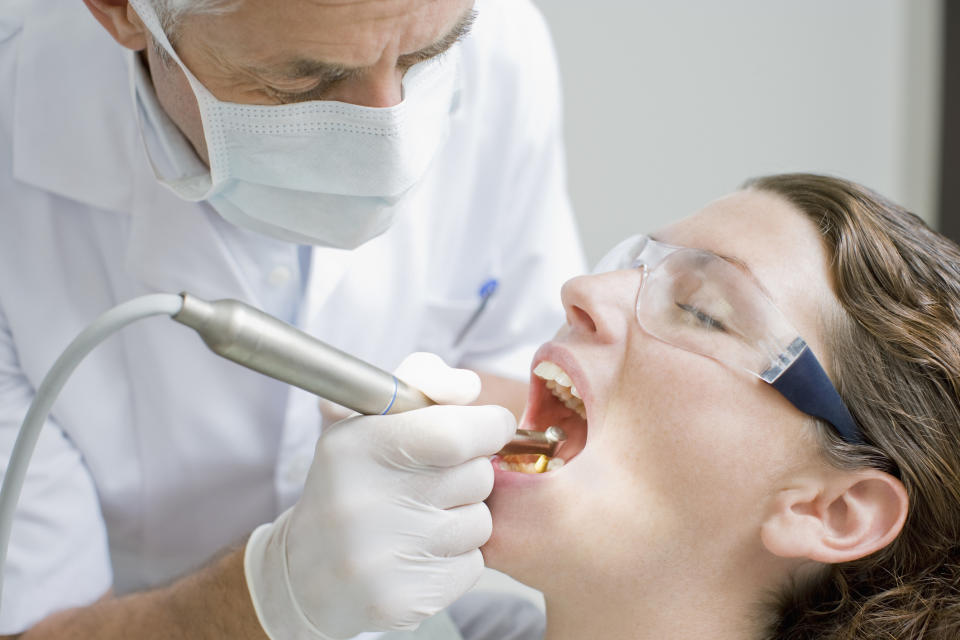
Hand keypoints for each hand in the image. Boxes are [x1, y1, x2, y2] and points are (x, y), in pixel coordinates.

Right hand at [244, 353, 515, 638]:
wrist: (307, 571)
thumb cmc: (353, 481)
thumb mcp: (369, 418)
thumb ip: (423, 381)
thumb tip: (468, 387)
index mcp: (355, 446)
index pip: (456, 433)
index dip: (488, 426)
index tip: (489, 428)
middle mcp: (363, 502)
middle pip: (477, 475)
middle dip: (469, 473)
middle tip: (436, 480)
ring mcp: (381, 557)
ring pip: (480, 522)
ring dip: (464, 518)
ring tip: (421, 519)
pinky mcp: (403, 599)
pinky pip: (473, 565)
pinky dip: (458, 558)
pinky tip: (420, 553)